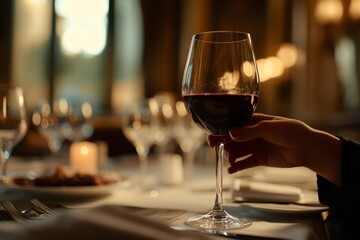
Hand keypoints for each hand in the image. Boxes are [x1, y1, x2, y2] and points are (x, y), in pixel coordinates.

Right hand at [207, 113, 341, 185]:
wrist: (307, 149)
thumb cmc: (292, 131)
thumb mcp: (270, 127)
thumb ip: (250, 131)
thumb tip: (230, 132)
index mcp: (253, 121)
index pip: (233, 124)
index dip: (222, 129)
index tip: (213, 136)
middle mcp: (251, 134)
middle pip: (232, 139)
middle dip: (222, 143)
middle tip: (216, 149)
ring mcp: (254, 147)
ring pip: (236, 151)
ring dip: (229, 156)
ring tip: (230, 160)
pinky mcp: (259, 159)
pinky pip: (244, 163)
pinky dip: (236, 166)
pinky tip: (231, 170)